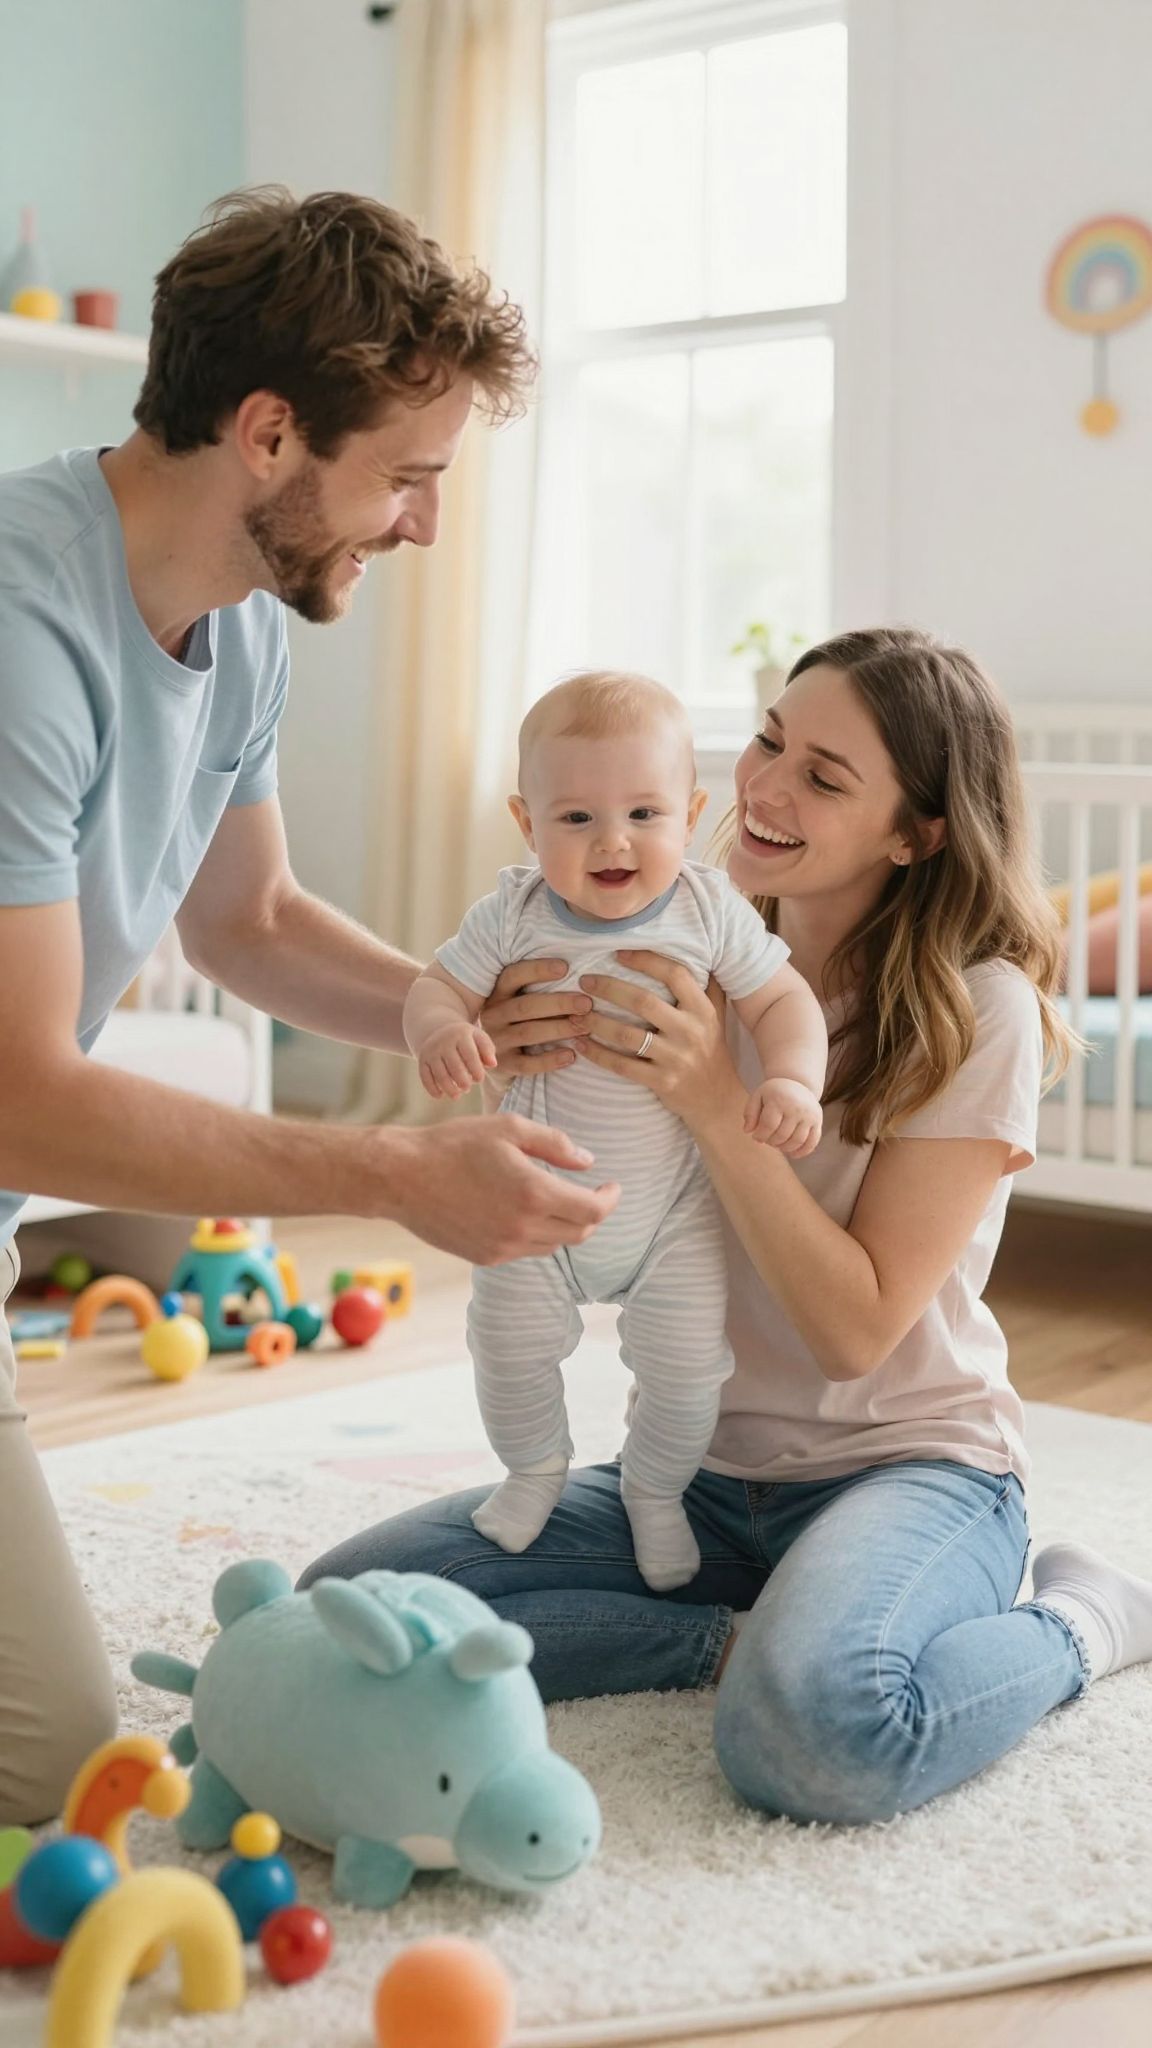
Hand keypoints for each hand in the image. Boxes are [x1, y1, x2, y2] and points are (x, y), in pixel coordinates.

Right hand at [384, 1116, 619, 1263]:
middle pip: (579, 1233)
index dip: (610, 1200)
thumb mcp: (509, 1128)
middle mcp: (523, 1227)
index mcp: (534, 1193)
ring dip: (564, 1225)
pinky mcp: (486, 1256)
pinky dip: (536, 1234)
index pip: (593, 1211)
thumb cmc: (454, 1143)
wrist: (402, 1176)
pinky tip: (524, 1213)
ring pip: (553, 1244)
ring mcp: (503, 1247)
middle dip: (592, 1213)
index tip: (612, 1187)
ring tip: (556, 1200)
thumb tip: (588, 1162)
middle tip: (590, 1193)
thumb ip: (555, 1144)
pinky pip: (526, 1250)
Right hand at [417, 1019, 497, 1099]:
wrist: (438, 1030)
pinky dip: (432, 1089)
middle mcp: (444, 1042)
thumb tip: (492, 1064)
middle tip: (467, 1087)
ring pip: (440, 1074)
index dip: (476, 1069)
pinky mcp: (422, 1061)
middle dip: (463, 1081)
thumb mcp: (478, 1038)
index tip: (480, 1079)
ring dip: (449, 1088)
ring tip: (456, 1095)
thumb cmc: (465, 1040)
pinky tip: (440, 1095)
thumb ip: (487, 1050)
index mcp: (461, 1035)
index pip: (470, 1054)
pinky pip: (425, 1077)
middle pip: (454, 1066)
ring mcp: (431, 1051)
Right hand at [479, 958, 593, 1076]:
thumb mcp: (518, 997)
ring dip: (559, 1029)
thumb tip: (579, 973)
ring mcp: (496, 1040)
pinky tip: (571, 1055)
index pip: (513, 975)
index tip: (565, 967)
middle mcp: (492, 1015)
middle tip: (586, 1003)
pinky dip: (549, 1060)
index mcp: (497, 992)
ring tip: (585, 1027)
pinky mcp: (503, 1064)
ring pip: (528, 1033)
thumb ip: (538, 985)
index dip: (538, 970)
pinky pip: (526, 1064)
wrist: (492, 1055)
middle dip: (559, 1004)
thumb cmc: (519, 1018)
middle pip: (525, 1007)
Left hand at [573, 950, 742, 1132]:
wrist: (717, 1098)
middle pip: (643, 1001)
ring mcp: (676, 1058)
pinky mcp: (661, 1082)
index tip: (618, 952)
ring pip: (627, 1035)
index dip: (645, 960)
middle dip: (609, 988)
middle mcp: (690, 1032)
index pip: (674, 975)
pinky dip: (598, 1054)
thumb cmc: (711, 1049)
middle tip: (584, 980)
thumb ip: (706, 986)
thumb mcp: (716, 1015)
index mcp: (702, 1010)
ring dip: (596, 1022)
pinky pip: (622, 1066)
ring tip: (574, 1012)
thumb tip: (699, 949)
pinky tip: (579, 1043)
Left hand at [743, 1078, 822, 1156]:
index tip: (756, 1136)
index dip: (760, 1135)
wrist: (798, 1082)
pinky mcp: (818, 1122)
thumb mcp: (758, 1096)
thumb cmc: (774, 1093)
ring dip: (784, 1148)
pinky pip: (812, 1142)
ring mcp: (810, 1115)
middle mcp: (797, 1107)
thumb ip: (750, 1113)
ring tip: (777, 1144)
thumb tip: (747, 1131)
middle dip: (771, 1142)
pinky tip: (792, 1153)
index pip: (768, 1126)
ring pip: (797, 1141)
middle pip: (782, 1135)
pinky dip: (802, 1152)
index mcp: (780, 1100)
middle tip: (767, 1140)